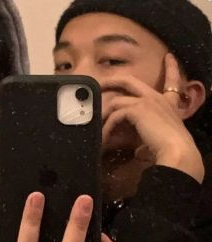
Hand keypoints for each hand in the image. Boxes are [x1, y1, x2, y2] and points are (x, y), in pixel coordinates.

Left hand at [102, 53, 203, 182]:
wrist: (176, 150)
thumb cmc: (170, 148)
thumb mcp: (157, 139)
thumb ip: (146, 140)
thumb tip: (138, 151)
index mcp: (168, 103)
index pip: (171, 81)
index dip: (171, 68)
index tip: (169, 57)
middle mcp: (157, 98)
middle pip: (130, 80)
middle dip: (112, 80)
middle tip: (100, 83)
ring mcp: (146, 101)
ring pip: (116, 101)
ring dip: (104, 116)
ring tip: (97, 127)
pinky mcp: (137, 109)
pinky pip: (115, 115)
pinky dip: (107, 127)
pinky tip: (104, 138)